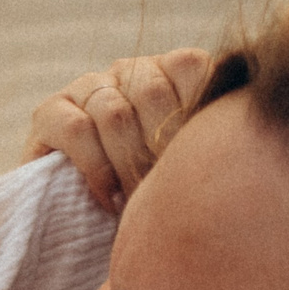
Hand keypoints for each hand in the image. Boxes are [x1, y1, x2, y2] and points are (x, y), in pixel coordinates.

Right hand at [24, 48, 211, 212]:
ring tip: (136, 201)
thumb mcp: (188, 166)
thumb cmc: (150, 197)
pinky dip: (96, 168)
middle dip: (159, 149)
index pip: (190, 65)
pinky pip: (77, 129)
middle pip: (151, 91)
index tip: (194, 160)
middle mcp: (127, 71)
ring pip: (114, 112)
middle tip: (164, 191)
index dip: (193, 113)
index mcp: (168, 73)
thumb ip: (209, 142)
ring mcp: (86, 87)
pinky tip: (107, 197)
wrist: (82, 224)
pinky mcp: (48, 112)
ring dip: (127, 165)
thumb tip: (240, 133)